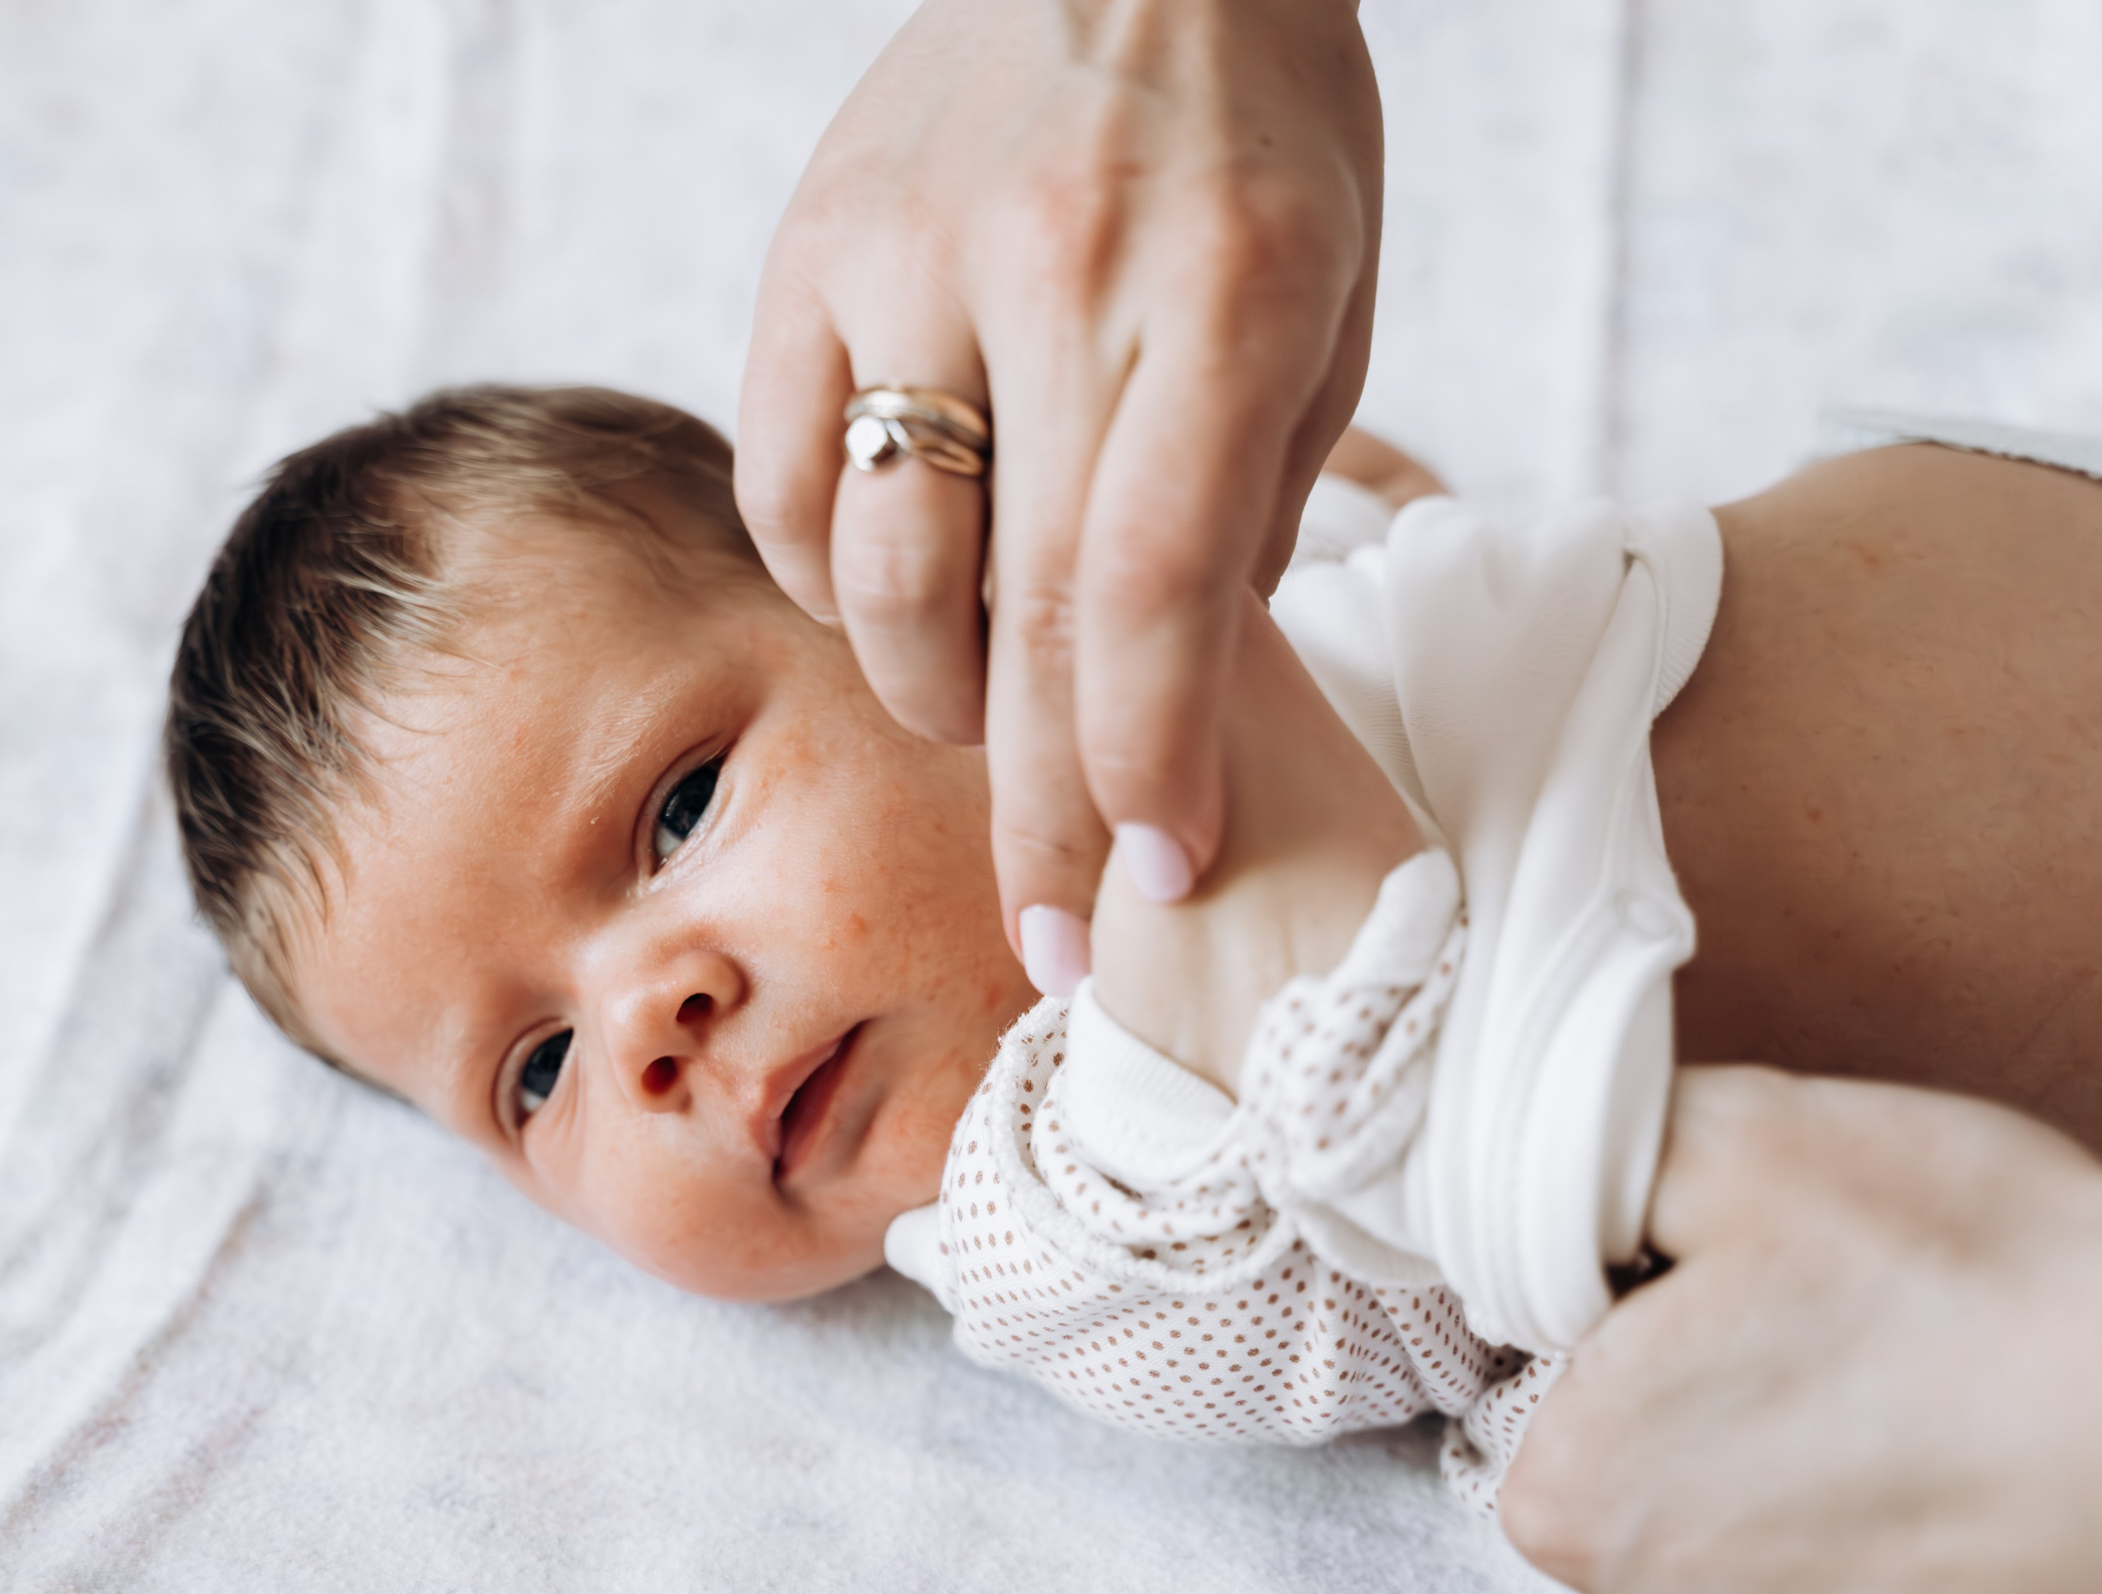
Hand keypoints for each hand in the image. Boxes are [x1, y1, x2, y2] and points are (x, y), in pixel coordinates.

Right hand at [737, 0, 1381, 989]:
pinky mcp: (806, 249)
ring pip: (882, 571)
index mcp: (1226, 288)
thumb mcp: (1325, 305)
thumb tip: (1157, 706)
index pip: (1154, 593)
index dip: (1145, 771)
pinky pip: (788, 488)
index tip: (1152, 889)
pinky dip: (837, 586)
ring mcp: (905, 257)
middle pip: (1019, 616)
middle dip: (1040, 814)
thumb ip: (1246, 504)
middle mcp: (1054, 275)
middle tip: (1055, 938)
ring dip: (931, 699)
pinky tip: (896, 589)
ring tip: (980, 718)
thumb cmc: (1259, 135)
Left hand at [1504, 1067, 2101, 1593]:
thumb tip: (1546, 1177)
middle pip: (1644, 1475)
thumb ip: (1594, 1157)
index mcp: (1569, 1495)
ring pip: (1745, 1560)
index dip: (1649, 1307)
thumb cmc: (2000, 1293)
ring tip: (1930, 1428)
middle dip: (1725, 1406)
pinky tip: (1962, 1510)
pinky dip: (1890, 1575)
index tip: (1762, 1289)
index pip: (1554, 1371)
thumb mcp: (1760, 1143)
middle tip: (1861, 1350)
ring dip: (1814, 1497)